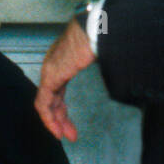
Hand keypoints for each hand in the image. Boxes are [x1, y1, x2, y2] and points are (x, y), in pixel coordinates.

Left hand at [34, 16, 95, 141]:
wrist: (96, 27)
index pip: (58, 89)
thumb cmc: (102, 35)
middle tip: (68, 133)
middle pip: (52, 97)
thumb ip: (103, 64)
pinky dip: (49, 118)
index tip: (70, 122)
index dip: (62, 107)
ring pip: (46, 102)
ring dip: (54, 121)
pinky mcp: (50, 76)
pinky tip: (56, 129)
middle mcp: (53, 65)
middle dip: (59, 117)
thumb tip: (120, 71)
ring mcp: (50, 70)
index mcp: (64, 60)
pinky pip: (44, 103)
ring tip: (63, 136)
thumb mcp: (102, 53)